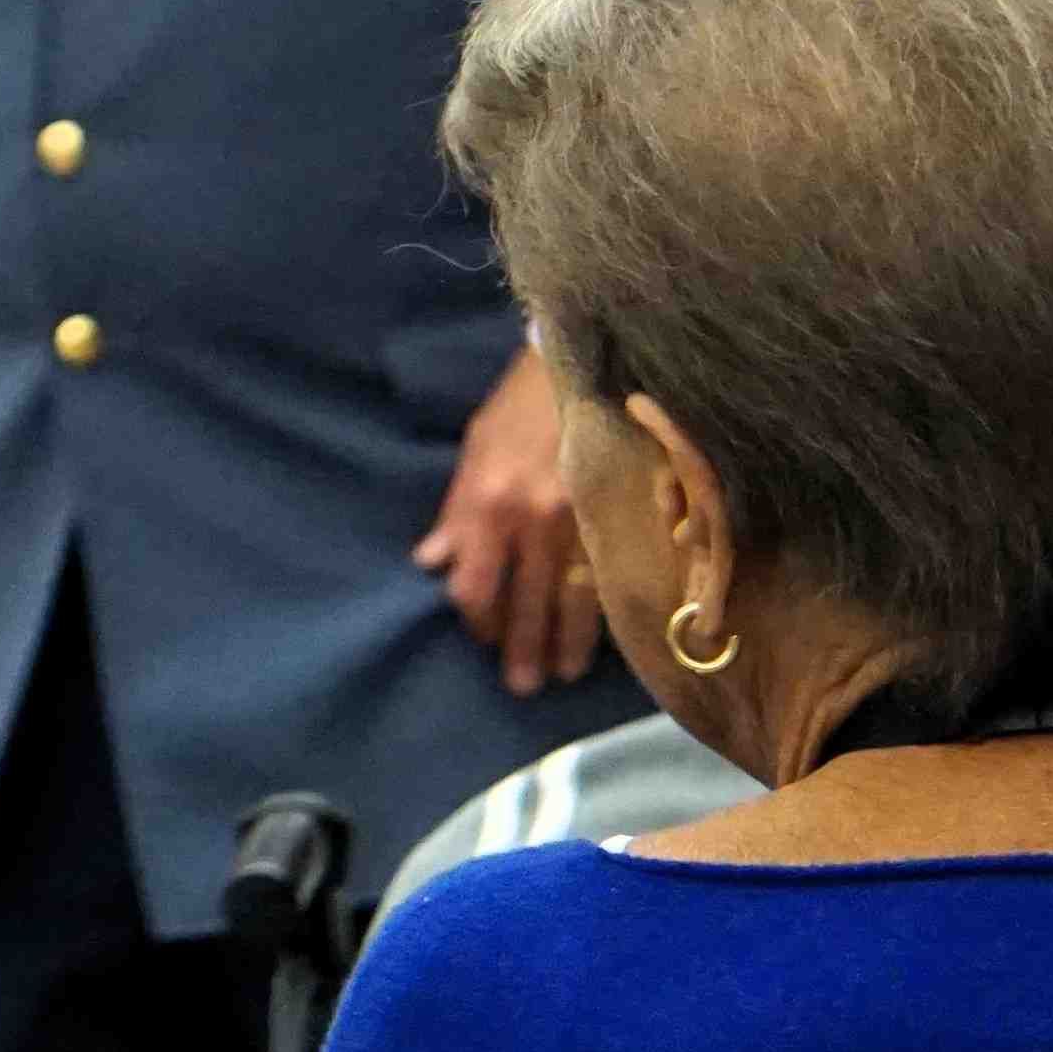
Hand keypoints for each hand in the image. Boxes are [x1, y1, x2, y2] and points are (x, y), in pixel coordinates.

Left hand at [415, 339, 603, 696]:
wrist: (583, 366)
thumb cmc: (519, 407)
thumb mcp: (476, 449)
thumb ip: (457, 511)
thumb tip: (433, 562)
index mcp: (492, 502)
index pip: (477, 587)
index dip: (476, 619)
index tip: (479, 634)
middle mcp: (535, 521)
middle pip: (526, 605)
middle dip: (522, 649)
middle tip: (523, 685)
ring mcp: (582, 523)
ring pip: (574, 603)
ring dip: (566, 644)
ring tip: (561, 673)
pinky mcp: (619, 519)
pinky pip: (609, 580)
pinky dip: (603, 613)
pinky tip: (601, 637)